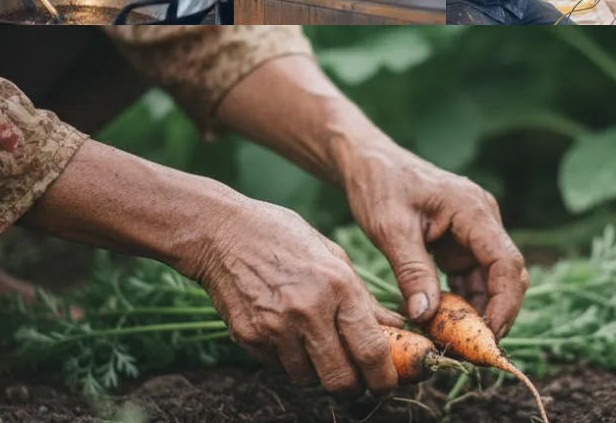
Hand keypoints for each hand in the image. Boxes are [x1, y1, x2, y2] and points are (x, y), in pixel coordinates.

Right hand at [190, 200, 404, 395]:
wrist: (220, 231)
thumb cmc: (281, 235)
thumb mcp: (330, 254)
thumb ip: (363, 297)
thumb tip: (395, 328)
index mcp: (337, 284)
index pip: (372, 351)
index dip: (385, 378)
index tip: (386, 382)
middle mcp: (308, 310)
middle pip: (342, 381)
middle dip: (352, 385)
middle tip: (353, 374)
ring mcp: (276, 327)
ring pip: (309, 380)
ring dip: (316, 371)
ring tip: (312, 342)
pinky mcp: (250, 338)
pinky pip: (279, 368)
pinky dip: (287, 359)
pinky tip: (283, 330)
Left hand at [342, 141, 527, 338]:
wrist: (366, 162)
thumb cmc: (378, 185)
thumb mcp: (390, 228)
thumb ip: (412, 271)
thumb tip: (426, 317)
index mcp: (472, 208)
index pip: (506, 262)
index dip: (504, 303)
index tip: (487, 336)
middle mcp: (481, 218)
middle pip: (505, 274)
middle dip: (492, 312)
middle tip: (469, 347)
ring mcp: (473, 230)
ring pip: (489, 280)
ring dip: (474, 310)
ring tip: (450, 339)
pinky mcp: (460, 240)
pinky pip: (470, 276)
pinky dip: (459, 299)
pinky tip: (441, 321)